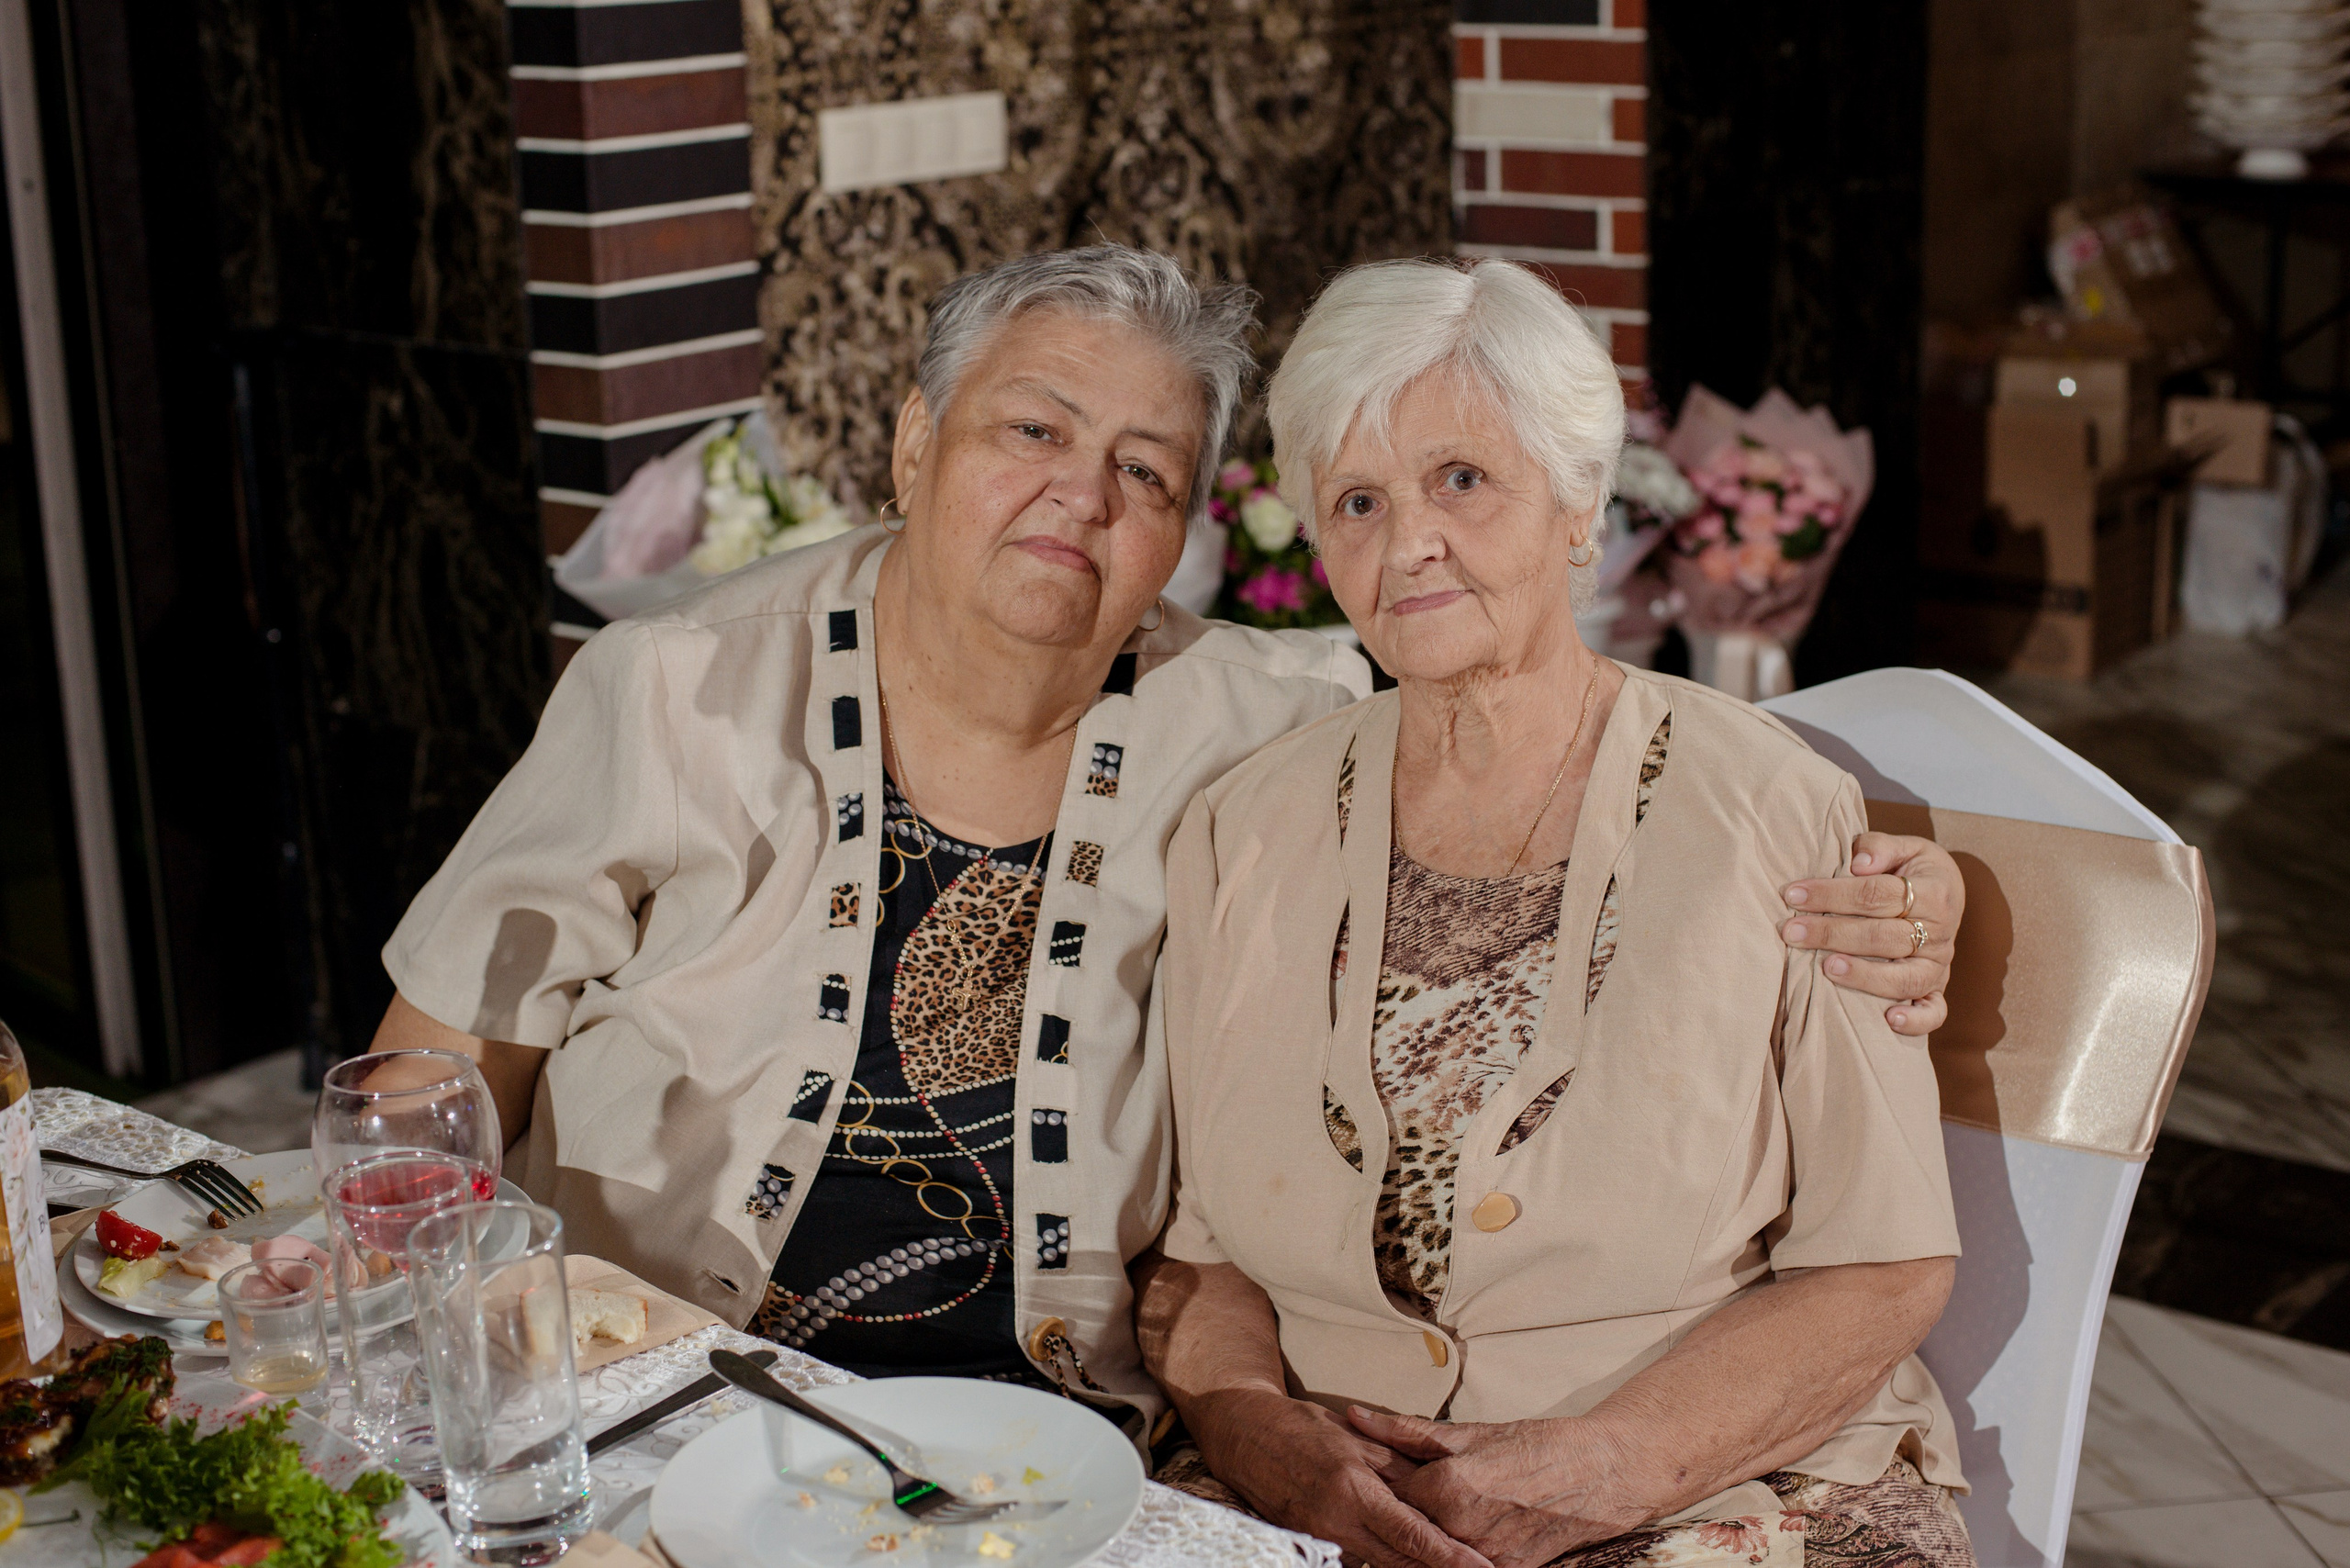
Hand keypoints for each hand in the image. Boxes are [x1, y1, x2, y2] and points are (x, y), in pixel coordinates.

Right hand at [1188, 1385, 1489, 1567]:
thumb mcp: (1355, 1437)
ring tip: (1447, 1562)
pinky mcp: (1310, 1543)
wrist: (1243, 1436)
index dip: (1451, 1557)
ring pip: (1381, 1565)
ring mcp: (1322, 1538)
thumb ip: (1398, 1467)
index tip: (1482, 1567)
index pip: (1414, 1535)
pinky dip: (1383, 1561)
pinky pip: (1356, 1559)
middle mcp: (1338, 1523)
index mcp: (1355, 1491)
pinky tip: (1405, 1558)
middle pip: (1402, 1561)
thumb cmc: (1300, 1427)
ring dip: (1414, 1566)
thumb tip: (1438, 1490)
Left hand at [1345, 1409, 1647, 1567]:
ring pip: (1433, 1551)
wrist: (1603, 1473)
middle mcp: (1463, 1528)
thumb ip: (1408, 1432)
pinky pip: (1466, 1564)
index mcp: (1448, 1487)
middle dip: (1398, 1510)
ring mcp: (1486, 1556)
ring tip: (1436, 1511)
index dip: (1376, 1482)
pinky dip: (1455, 1549)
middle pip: (1408, 1525)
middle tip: (1398, 1495)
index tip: (1368, 1473)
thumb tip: (1357, 1418)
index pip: (1389, 1493)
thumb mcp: (1472, 1432)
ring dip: (1425, 1533)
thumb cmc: (1539, 1445)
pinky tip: (1458, 1531)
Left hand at [1779, 832, 1962, 1036]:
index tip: (1792, 895)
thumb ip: (1879, 847)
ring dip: (1864, 975)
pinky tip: (1889, 1021)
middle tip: (1791, 931)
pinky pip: (1935, 1011)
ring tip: (1826, 968)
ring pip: (1904, 977)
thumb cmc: (1911, 869)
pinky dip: (1917, 1020)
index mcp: (1934, 891)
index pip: (1877, 894)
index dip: (1832, 893)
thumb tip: (1858, 863)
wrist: (1946, 892)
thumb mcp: (1905, 847)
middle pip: (1883, 936)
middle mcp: (1940, 932)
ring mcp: (1940, 964)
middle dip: (1832, 933)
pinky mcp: (1937, 988)